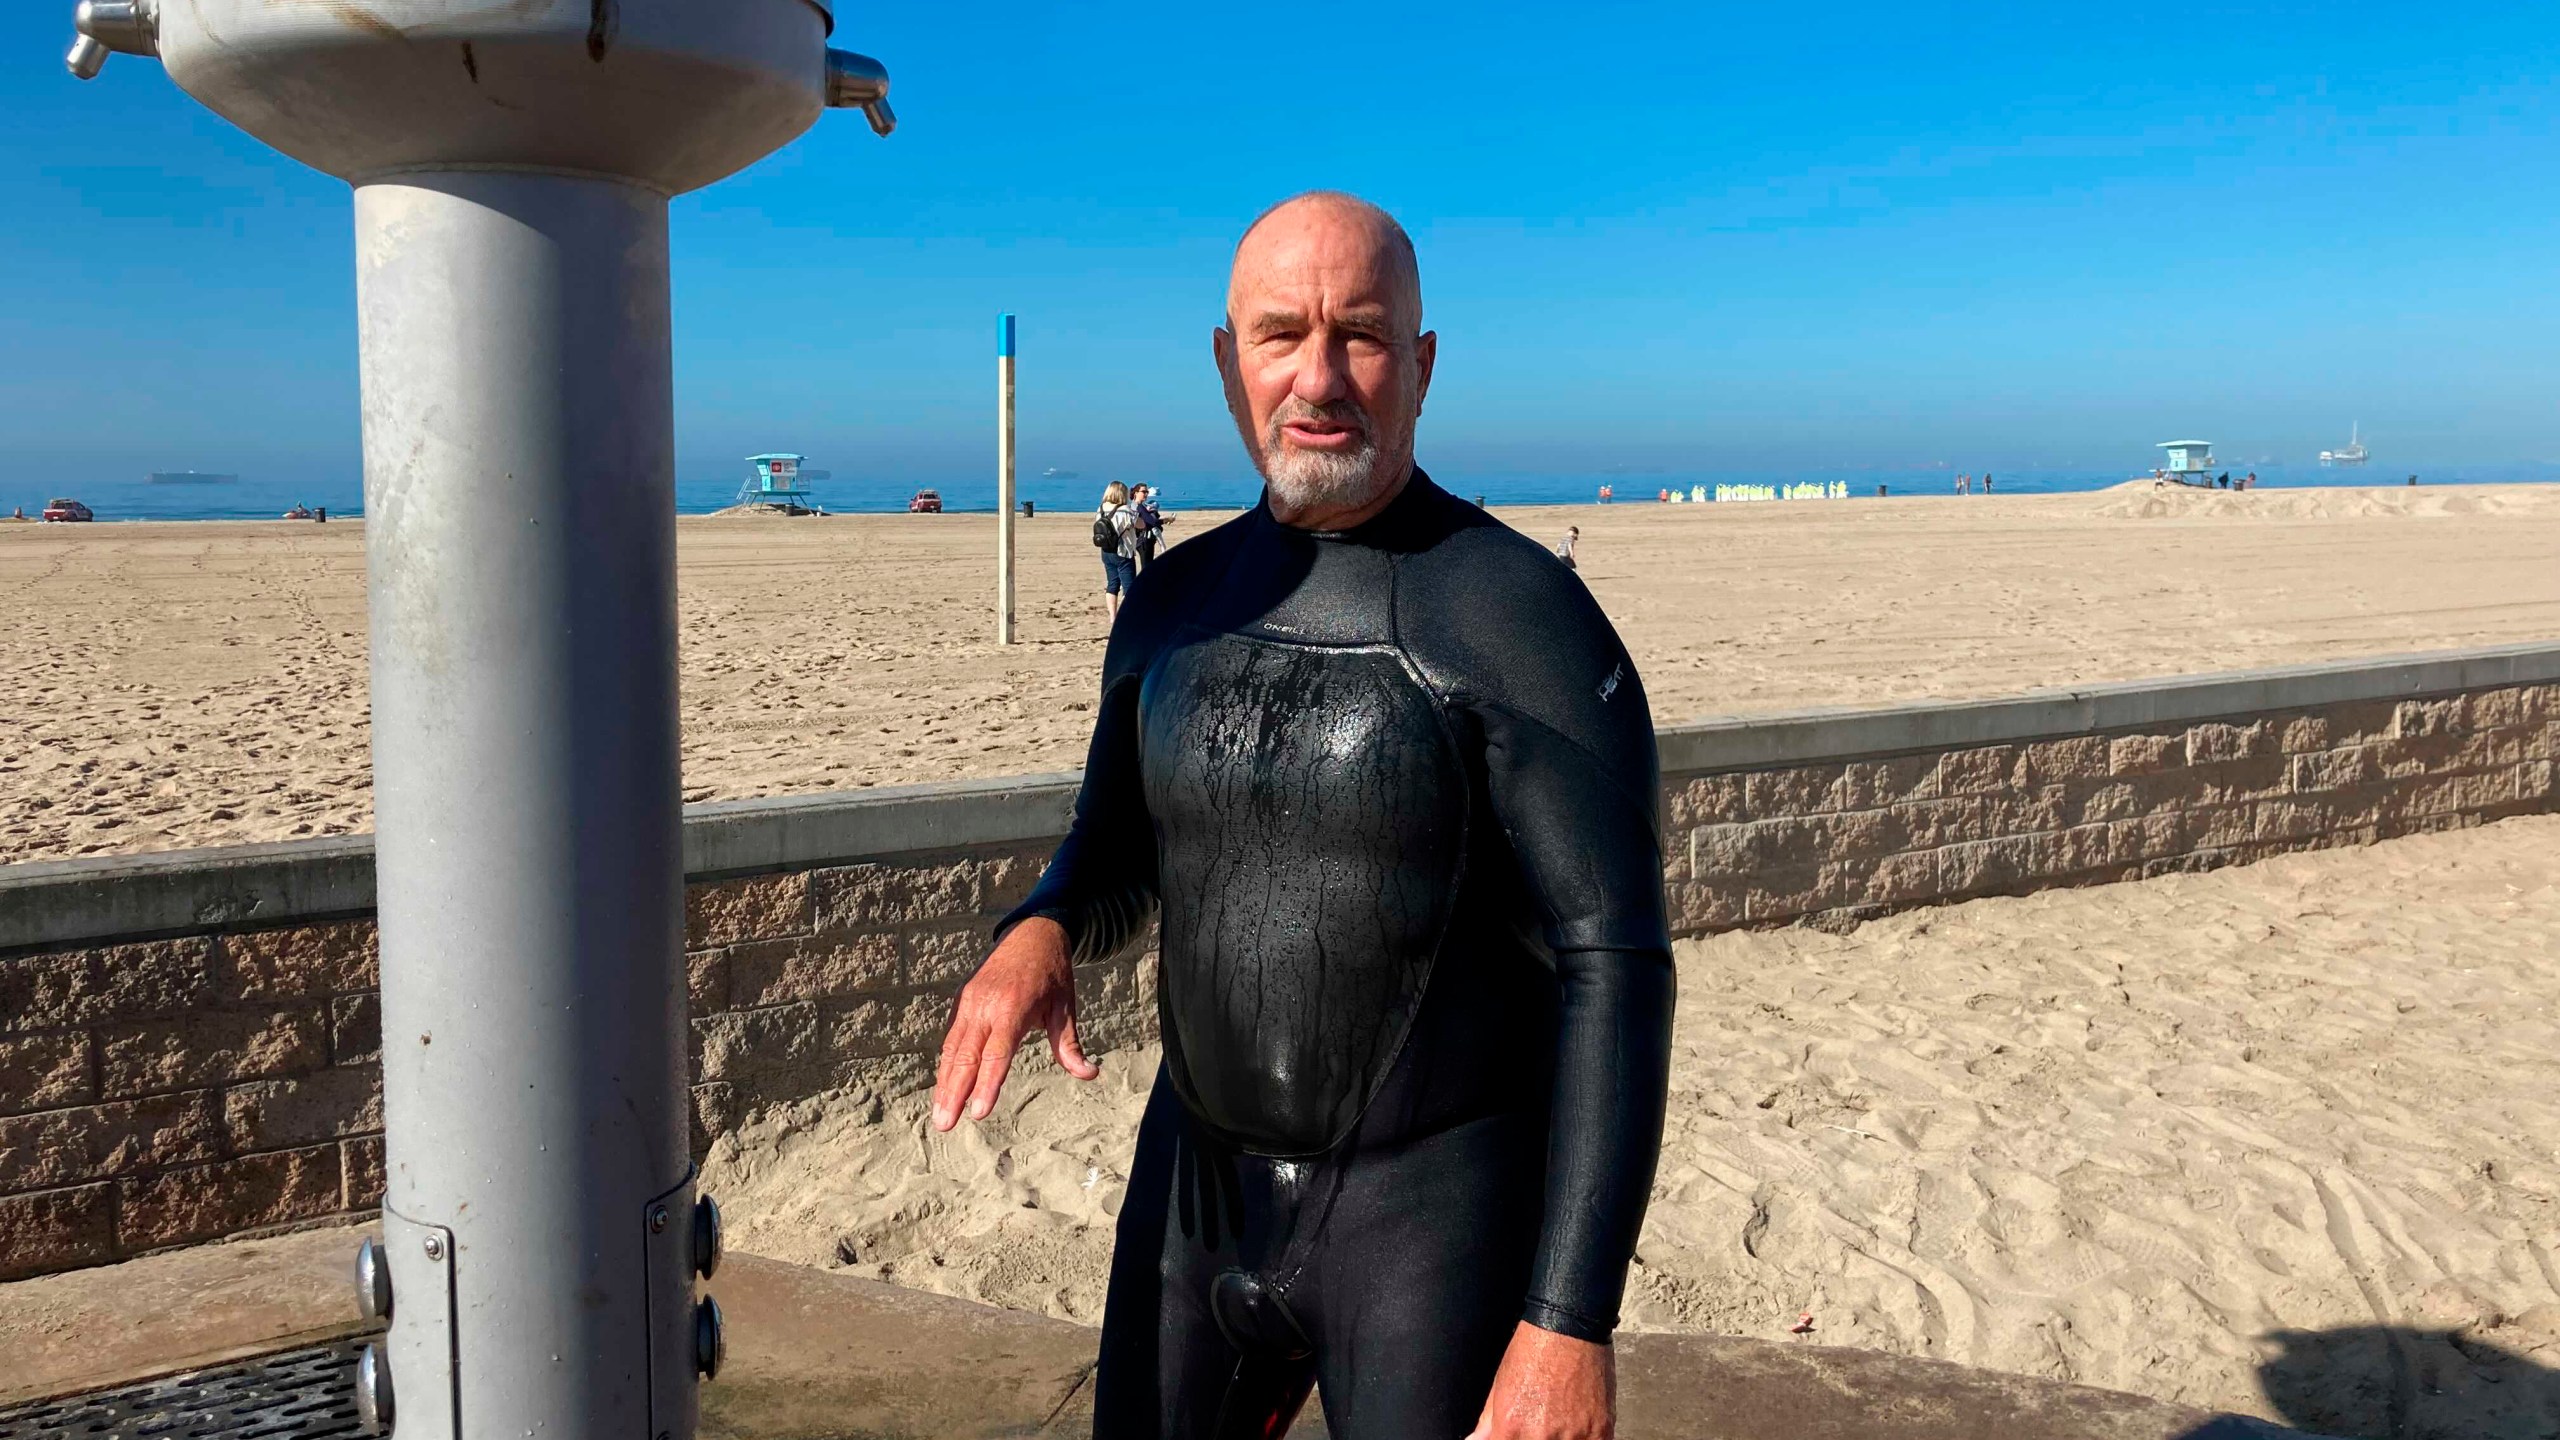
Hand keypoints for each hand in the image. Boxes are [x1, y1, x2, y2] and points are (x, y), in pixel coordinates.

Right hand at [930, 917, 1098, 1130]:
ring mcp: (970, 1002)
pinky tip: (944, 1088)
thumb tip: (1089, 1074)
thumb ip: (1070, 1044)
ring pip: (952, 1049)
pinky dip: (947, 1064)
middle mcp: (986, 1005)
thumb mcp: (1066, 1007)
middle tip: (944, 1125)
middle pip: (966, 1056)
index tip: (979, 1113)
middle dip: (953, 1093)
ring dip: (944, 1083)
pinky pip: (952, 1037)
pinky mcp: (963, 1000)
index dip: (987, 1084)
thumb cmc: (1053, 974)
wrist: (1033, 933)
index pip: (997, 1054)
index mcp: (1013, 1007)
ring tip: (940, 1115)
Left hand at [1466, 1322, 1613, 1439]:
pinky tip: (1578, 1426)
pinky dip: (1584, 1439)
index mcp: (1512, 1427)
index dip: (1509, 1439)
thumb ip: (1488, 1421)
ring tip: (1560, 1420)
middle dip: (1535, 1437)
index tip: (1516, 1433)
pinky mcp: (1601, 1431)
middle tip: (1542, 1420)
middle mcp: (1541, 1436)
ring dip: (1561, 1438)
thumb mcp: (1501, 1383)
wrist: (1570, 1327)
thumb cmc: (1535, 1349)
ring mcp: (1574, 1436)